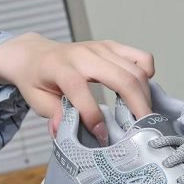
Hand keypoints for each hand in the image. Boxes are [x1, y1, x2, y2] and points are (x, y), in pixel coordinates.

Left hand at [0, 32, 154, 144]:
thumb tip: (63, 132)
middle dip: (138, 107)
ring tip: (143, 116)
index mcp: (60, 67)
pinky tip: (141, 90)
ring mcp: (102, 48)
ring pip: (136, 70)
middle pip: (122, 78)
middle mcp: (84, 54)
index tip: (102, 137)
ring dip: (145, 96)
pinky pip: (141, 57)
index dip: (93, 116)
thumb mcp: (36, 100)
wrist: (36, 55)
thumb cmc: (37, 80)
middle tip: (143, 130)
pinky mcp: (113, 47)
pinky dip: (147, 74)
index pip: (80, 90)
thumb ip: (53, 114)